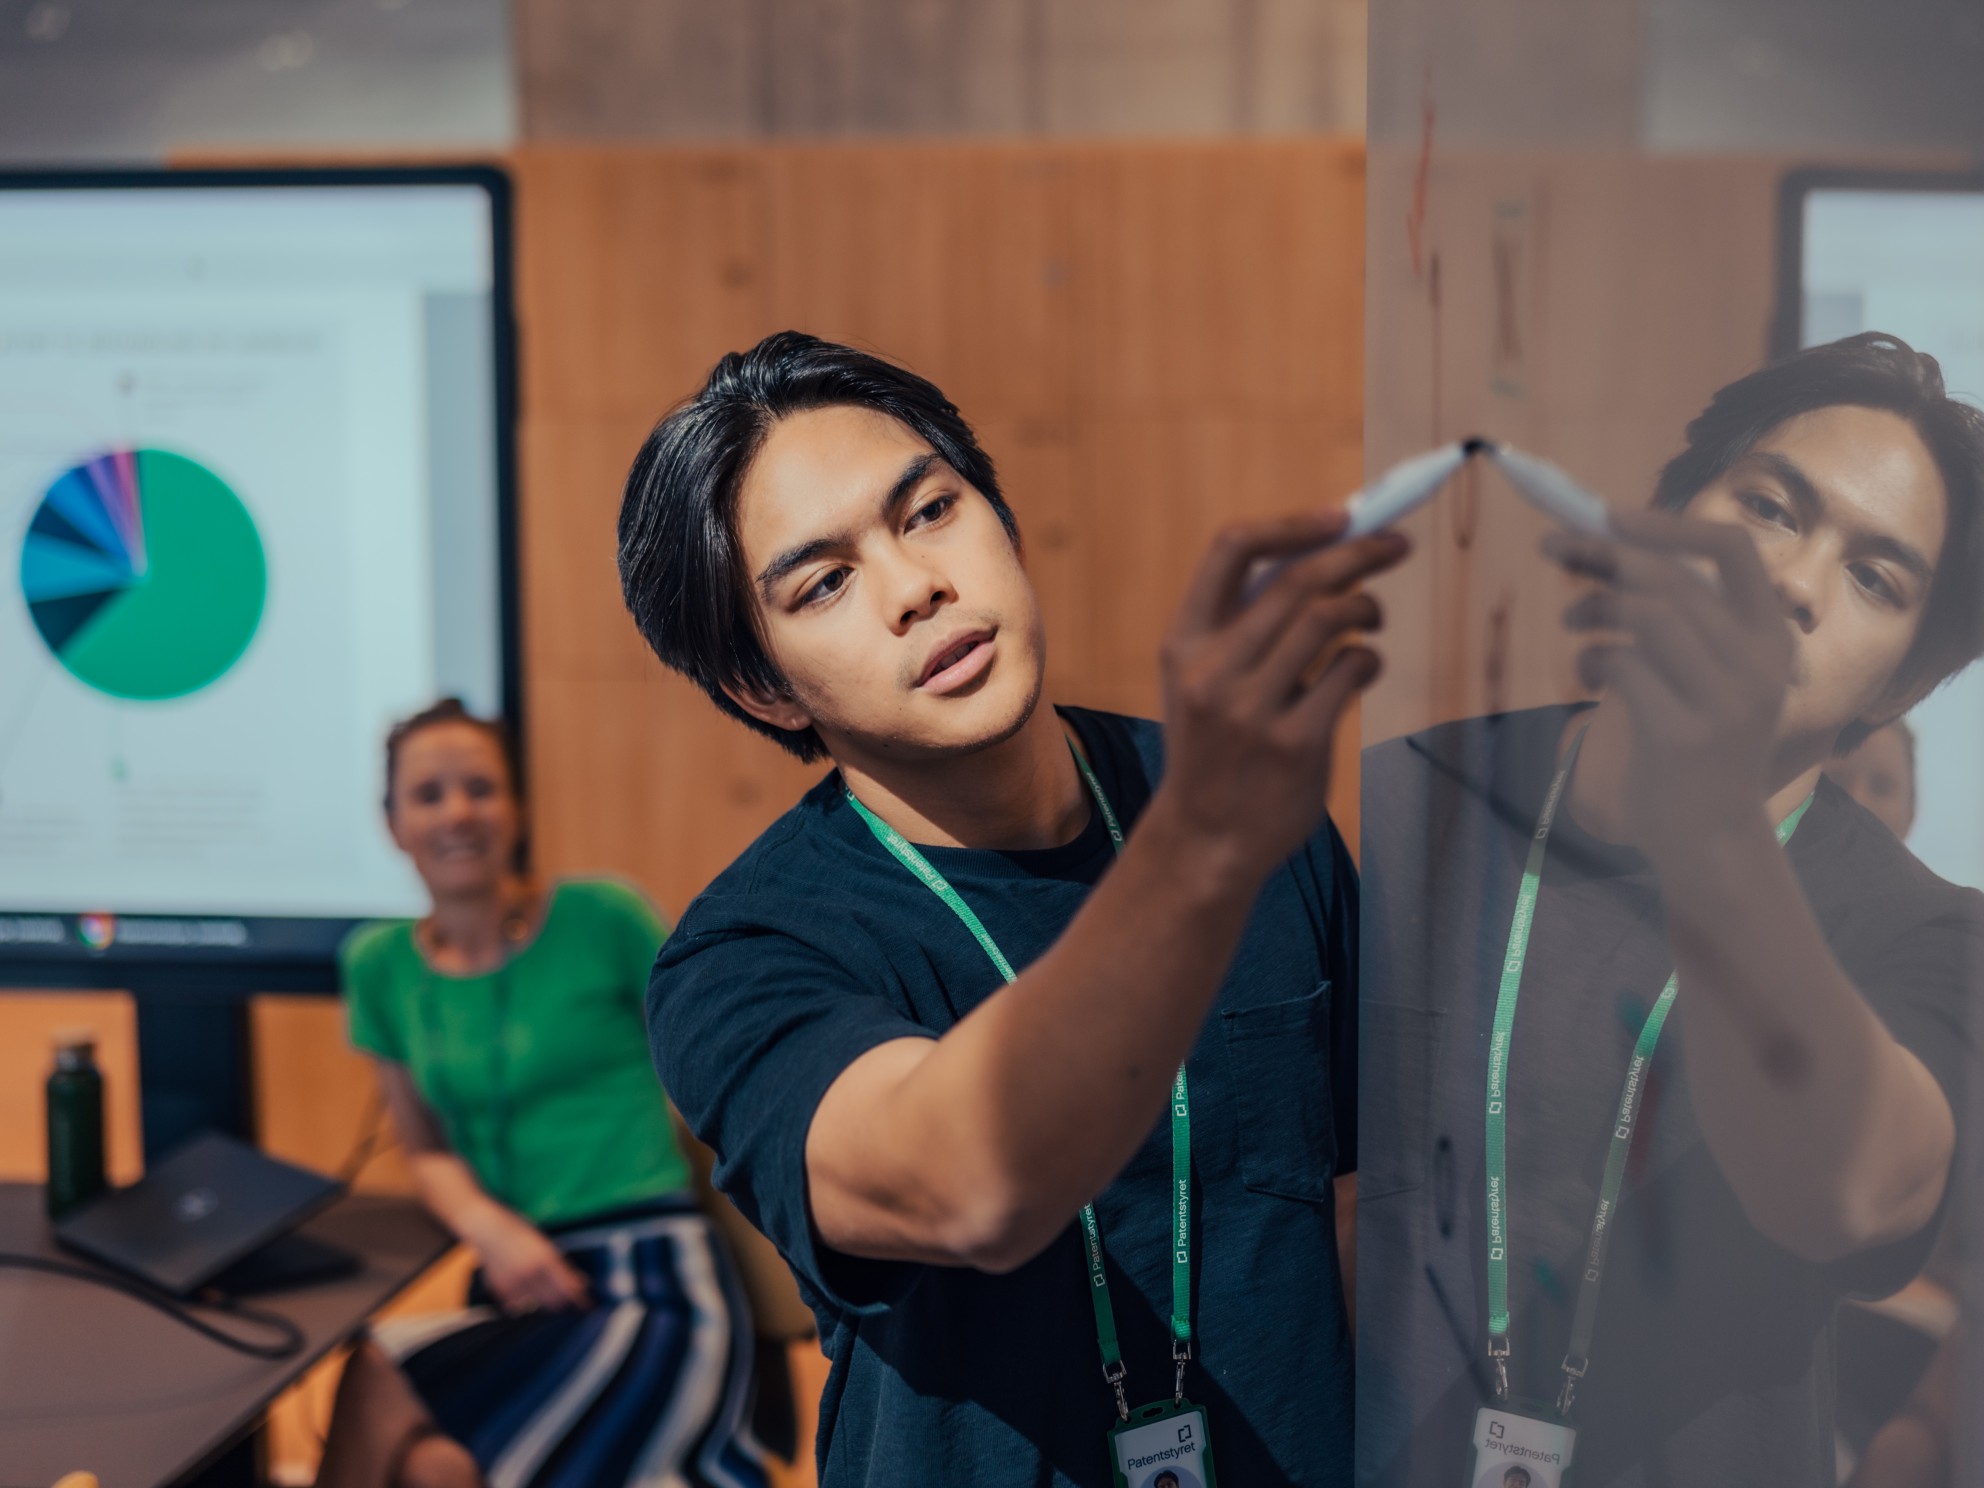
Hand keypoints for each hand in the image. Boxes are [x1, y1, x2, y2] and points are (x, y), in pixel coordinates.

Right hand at [465, 1206, 590, 1313]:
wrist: (486, 1229)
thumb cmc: (518, 1230)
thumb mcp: (543, 1243)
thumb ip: (560, 1264)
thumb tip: (579, 1282)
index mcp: (545, 1258)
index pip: (568, 1286)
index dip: (580, 1298)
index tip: (588, 1305)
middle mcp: (531, 1273)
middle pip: (555, 1301)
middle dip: (565, 1302)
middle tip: (571, 1301)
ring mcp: (515, 1284)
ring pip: (537, 1306)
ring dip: (544, 1302)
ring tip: (544, 1290)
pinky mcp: (501, 1290)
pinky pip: (518, 1305)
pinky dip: (524, 1302)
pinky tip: (524, 1289)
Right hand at [1149, 510, 1408, 880]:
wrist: (1203, 839)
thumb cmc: (1214, 749)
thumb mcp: (1200, 681)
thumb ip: (1244, 626)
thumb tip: (1324, 553)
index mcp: (1183, 642)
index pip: (1232, 549)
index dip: (1292, 523)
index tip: (1340, 516)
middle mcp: (1211, 669)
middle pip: (1299, 581)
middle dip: (1358, 554)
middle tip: (1395, 546)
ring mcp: (1252, 709)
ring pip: (1329, 619)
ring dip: (1366, 608)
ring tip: (1371, 620)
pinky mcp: (1295, 744)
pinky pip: (1350, 672)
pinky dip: (1367, 660)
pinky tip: (1362, 669)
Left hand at [1547, 507, 1792, 861]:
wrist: (1711, 838)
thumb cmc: (1694, 746)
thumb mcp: (1704, 674)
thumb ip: (1676, 617)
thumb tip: (1602, 546)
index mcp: (1770, 636)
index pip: (1733, 548)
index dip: (1667, 524)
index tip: (1607, 516)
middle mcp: (1758, 662)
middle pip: (1672, 578)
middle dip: (1602, 554)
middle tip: (1552, 548)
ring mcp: (1726, 700)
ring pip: (1648, 614)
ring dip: (1594, 606)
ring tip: (1572, 622)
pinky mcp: (1684, 735)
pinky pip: (1624, 665)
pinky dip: (1591, 655)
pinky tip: (1585, 668)